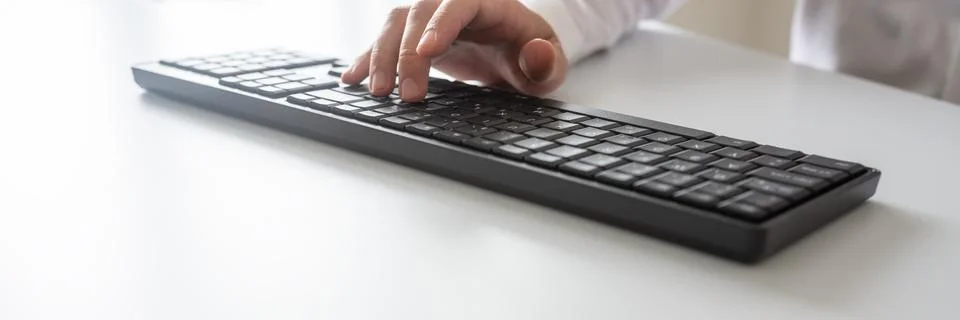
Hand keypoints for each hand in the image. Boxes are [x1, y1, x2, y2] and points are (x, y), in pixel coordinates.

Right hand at [340, 0, 567, 100]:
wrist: (517, 54)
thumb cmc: (532, 57)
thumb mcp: (550, 65)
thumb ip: (546, 62)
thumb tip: (537, 54)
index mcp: (489, 3)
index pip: (460, 4)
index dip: (441, 24)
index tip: (427, 52)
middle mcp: (453, 4)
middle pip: (419, 13)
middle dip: (407, 53)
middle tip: (406, 94)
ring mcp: (430, 18)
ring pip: (396, 24)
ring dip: (382, 56)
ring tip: (378, 92)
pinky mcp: (414, 36)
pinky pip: (385, 40)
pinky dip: (368, 58)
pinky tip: (352, 78)